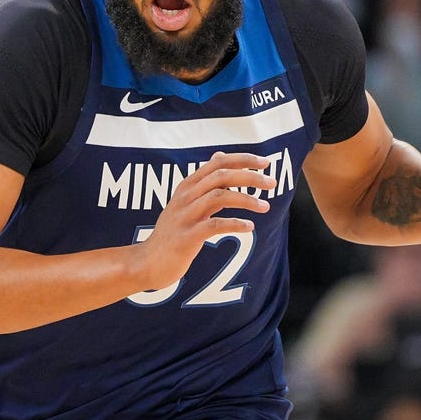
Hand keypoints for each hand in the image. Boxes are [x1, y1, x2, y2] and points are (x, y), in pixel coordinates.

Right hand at [136, 152, 275, 290]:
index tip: (265, 162)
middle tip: (272, 182)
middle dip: (250, 177)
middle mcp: (185, 197)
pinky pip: (214, 225)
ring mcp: (185, 216)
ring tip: (266, 206)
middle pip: (221, 176)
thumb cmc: (172, 233)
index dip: (243, 160)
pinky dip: (235, 224)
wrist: (148, 262)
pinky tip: (249, 227)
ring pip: (219, 196)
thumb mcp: (184, 202)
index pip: (218, 163)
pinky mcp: (186, 237)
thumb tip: (218, 156)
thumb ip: (203, 182)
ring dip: (246, 199)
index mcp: (187, 186)